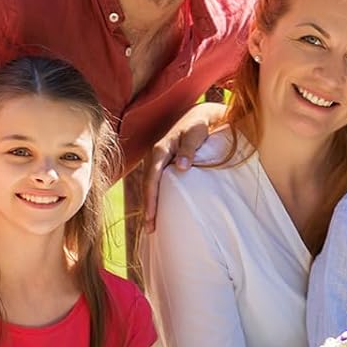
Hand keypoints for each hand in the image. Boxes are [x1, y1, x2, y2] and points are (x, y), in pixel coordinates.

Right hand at [142, 100, 225, 229]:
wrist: (198, 117)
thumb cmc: (198, 126)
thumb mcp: (195, 135)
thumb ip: (189, 150)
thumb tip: (181, 167)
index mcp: (160, 150)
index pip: (152, 179)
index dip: (151, 198)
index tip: (152, 216)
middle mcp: (155, 156)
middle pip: (148, 186)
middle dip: (148, 207)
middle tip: (150, 229)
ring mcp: (157, 161)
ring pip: (150, 186)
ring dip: (150, 204)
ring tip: (152, 226)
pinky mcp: (163, 164)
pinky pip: (156, 182)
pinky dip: (155, 196)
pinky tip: (157, 210)